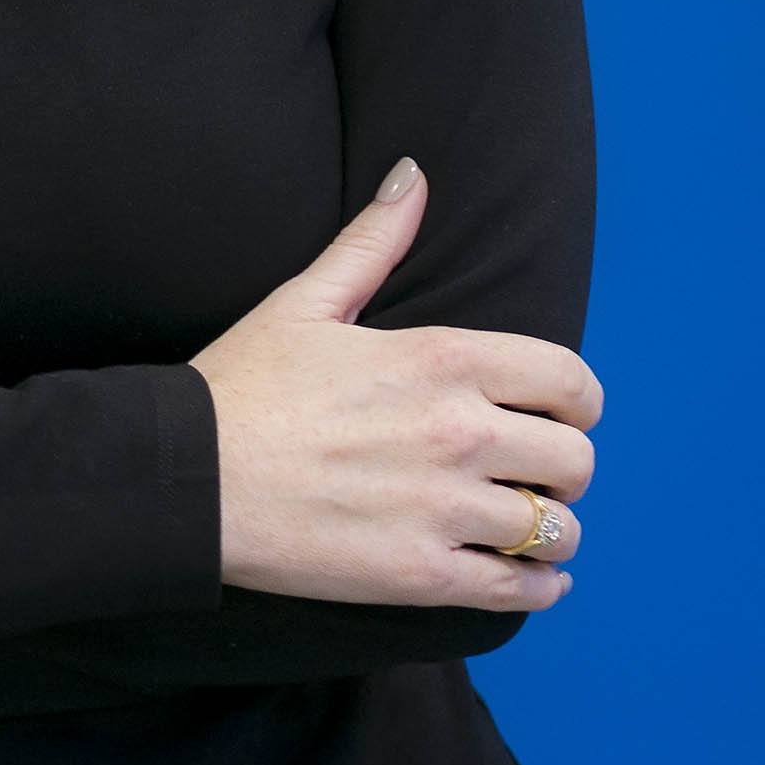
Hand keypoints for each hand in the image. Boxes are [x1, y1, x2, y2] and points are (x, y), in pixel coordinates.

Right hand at [189, 158, 599, 610]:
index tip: (557, 413)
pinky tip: (526, 575)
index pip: (572, 381)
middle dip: (561, 466)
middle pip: (576, 460)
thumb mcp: (303, 302)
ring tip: (523, 526)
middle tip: (530, 472)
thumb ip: (372, 242)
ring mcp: (444, 509)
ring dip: (549, 530)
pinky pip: (524, 589)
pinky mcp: (425, 575)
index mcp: (441, 361)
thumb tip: (414, 175)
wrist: (187, 479)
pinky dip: (539, 586)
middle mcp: (459, 433)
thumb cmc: (241, 386)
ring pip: (557, 529)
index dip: (577, 400)